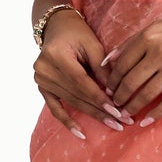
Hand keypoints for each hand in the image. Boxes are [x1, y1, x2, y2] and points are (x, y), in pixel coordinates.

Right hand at [33, 8, 124, 139]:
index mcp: (56, 56)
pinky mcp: (42, 87)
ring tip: (112, 125)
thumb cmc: (78, 33)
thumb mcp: (93, 45)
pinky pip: (54, 108)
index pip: (81, 82)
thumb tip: (114, 95)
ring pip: (71, 102)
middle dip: (100, 111)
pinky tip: (80, 134)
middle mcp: (44, 69)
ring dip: (92, 115)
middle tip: (121, 123)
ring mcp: (40, 79)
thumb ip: (102, 70)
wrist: (57, 27)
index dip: (99, 98)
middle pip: (77, 95)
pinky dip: (67, 121)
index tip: (118, 111)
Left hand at [101, 2, 161, 125]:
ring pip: (147, 94)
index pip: (122, 63)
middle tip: (114, 105)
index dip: (113, 80)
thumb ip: (132, 42)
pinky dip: (155, 114)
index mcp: (148, 37)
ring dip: (133, 106)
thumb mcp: (158, 26)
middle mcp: (159, 52)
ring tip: (126, 113)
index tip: (109, 89)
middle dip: (119, 96)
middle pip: (131, 81)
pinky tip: (145, 121)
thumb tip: (108, 60)